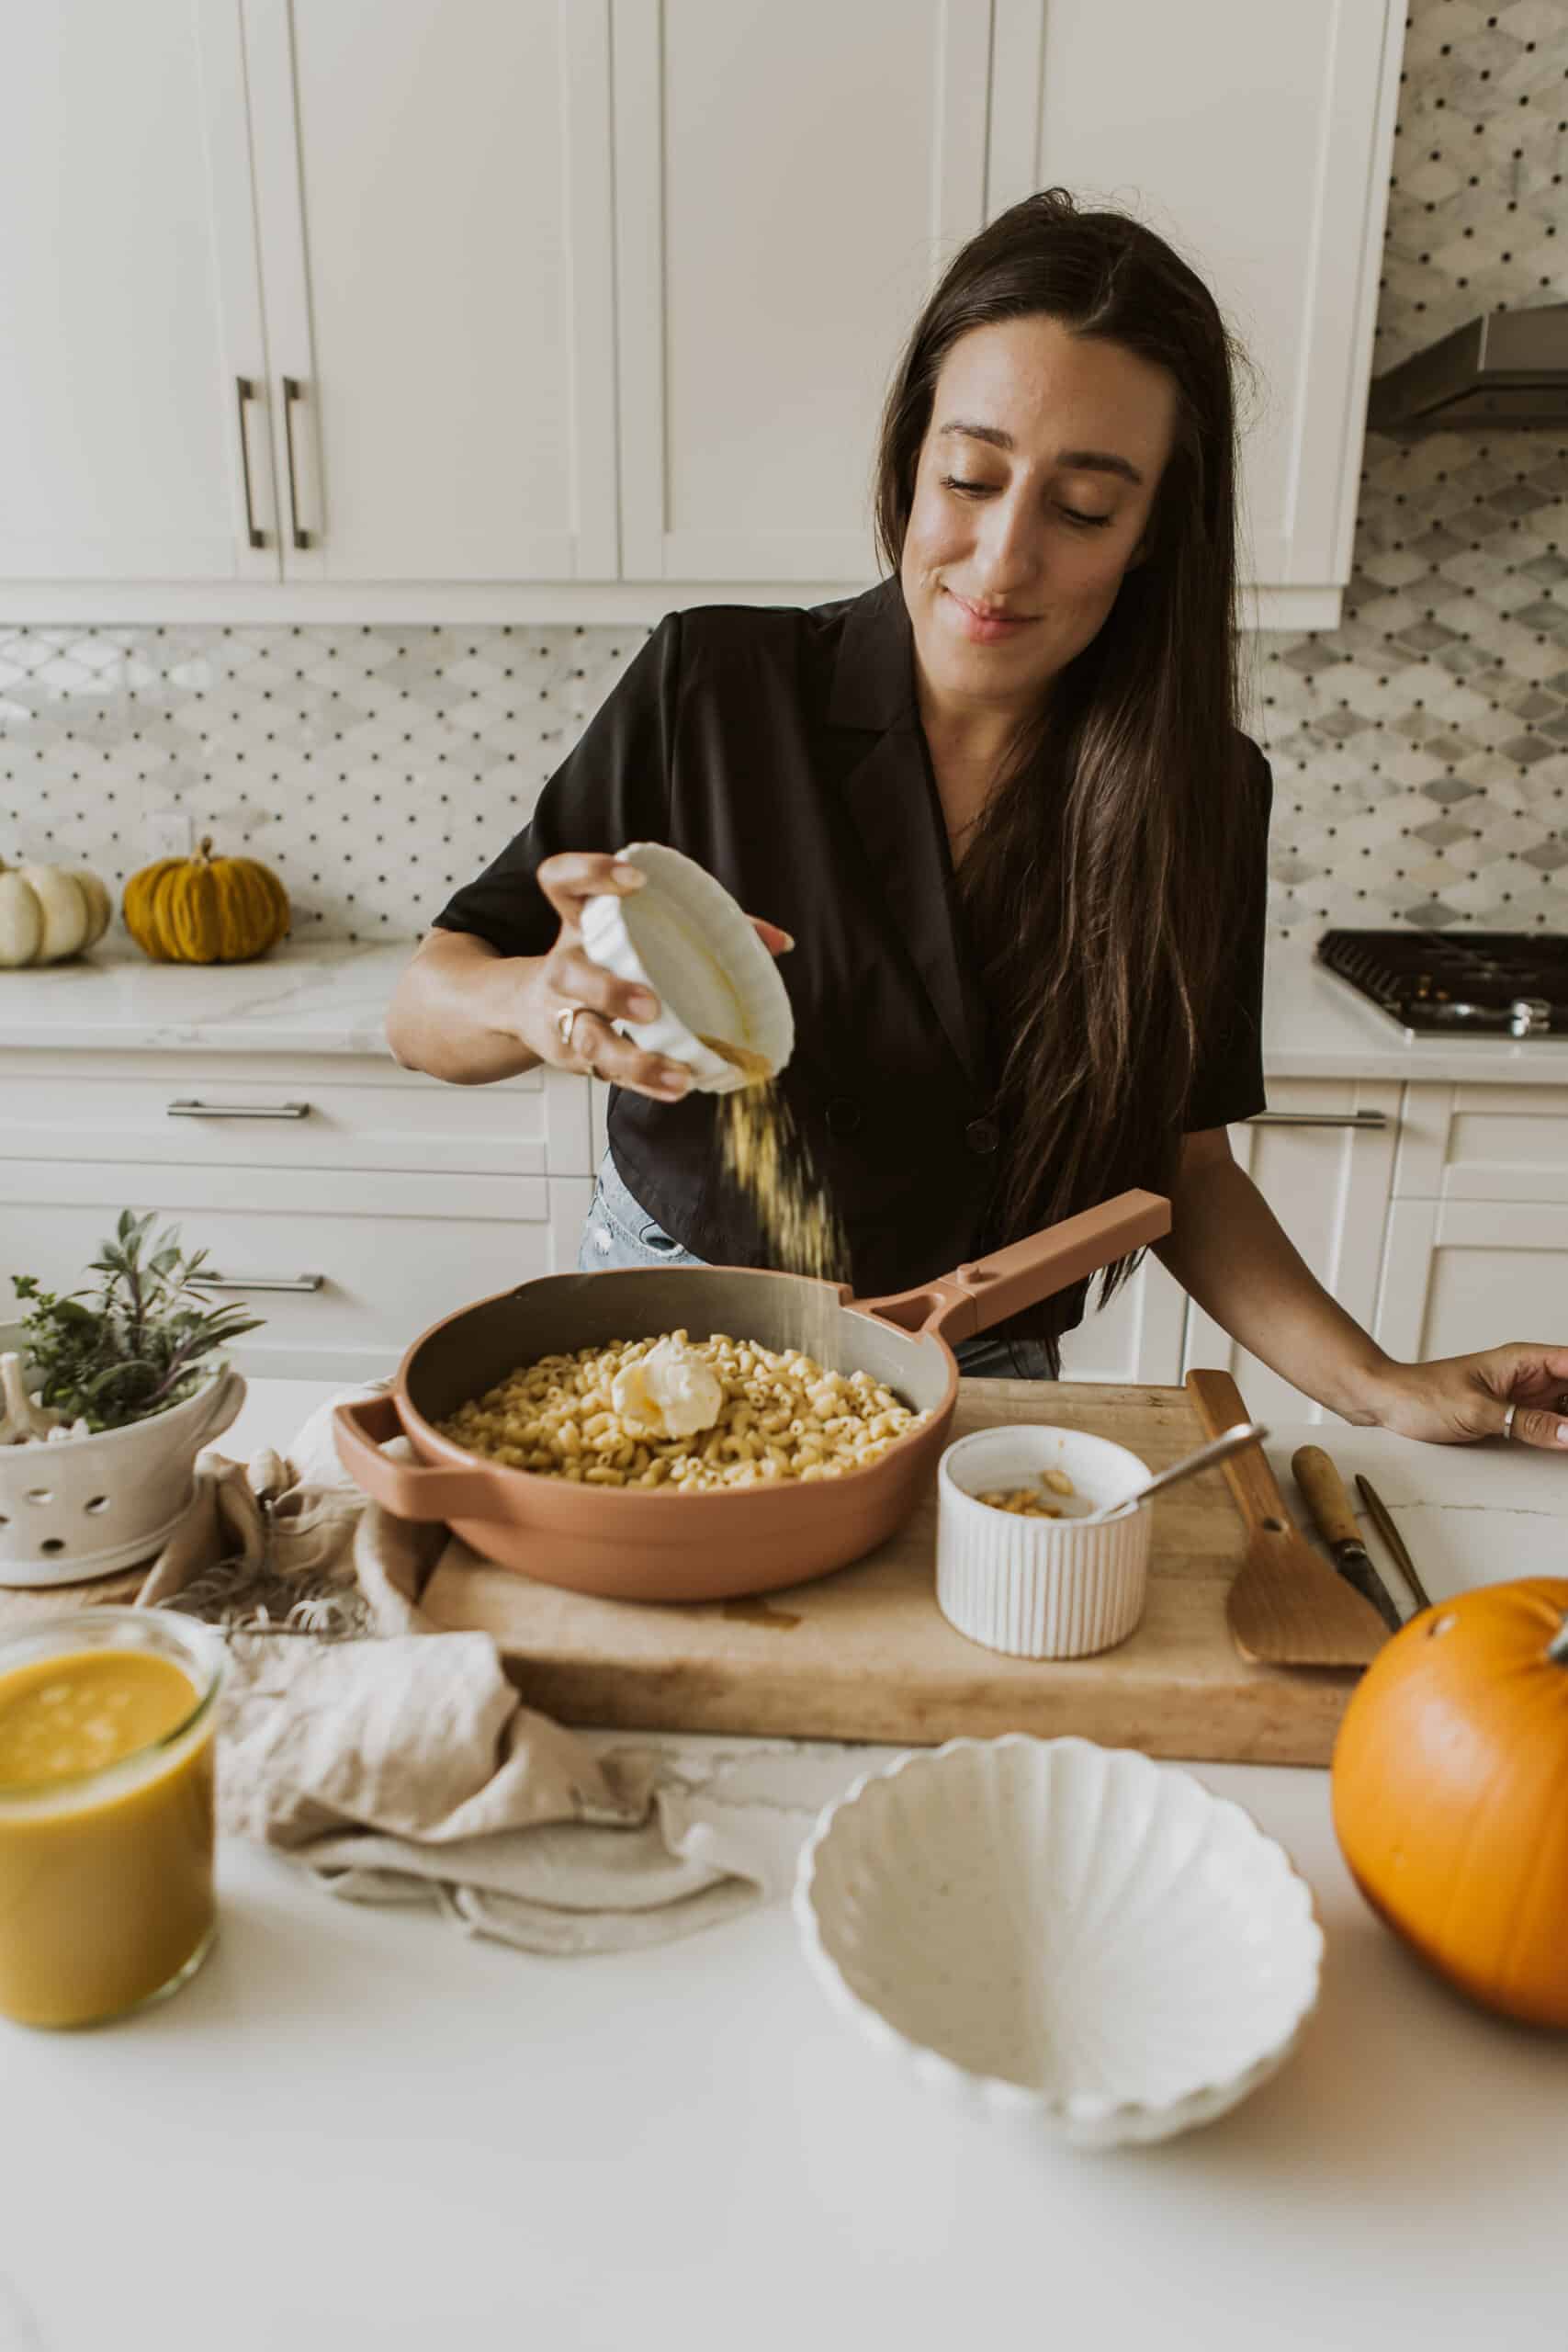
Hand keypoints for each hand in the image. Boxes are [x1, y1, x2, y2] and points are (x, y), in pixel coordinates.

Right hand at [518, 853, 790, 1103]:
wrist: (527, 1009)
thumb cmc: (605, 960)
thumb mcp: (638, 934)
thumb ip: (709, 930)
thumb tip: (780, 942)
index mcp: (578, 921)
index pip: (561, 881)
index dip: (590, 874)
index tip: (636, 882)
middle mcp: (563, 966)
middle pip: (569, 972)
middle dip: (608, 990)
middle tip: (650, 1005)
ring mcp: (563, 1014)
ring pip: (586, 1037)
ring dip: (632, 1057)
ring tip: (676, 1071)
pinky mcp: (572, 1054)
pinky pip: (606, 1072)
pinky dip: (645, 1082)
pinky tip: (677, 1085)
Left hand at [1366, 1344, 1567, 1450]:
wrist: (1387, 1404)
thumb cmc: (1422, 1395)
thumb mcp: (1477, 1411)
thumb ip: (1526, 1422)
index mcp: (1523, 1360)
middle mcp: (1528, 1376)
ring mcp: (1523, 1398)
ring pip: (1567, 1409)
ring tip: (1566, 1442)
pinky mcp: (1513, 1417)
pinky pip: (1550, 1425)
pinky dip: (1562, 1436)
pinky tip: (1563, 1446)